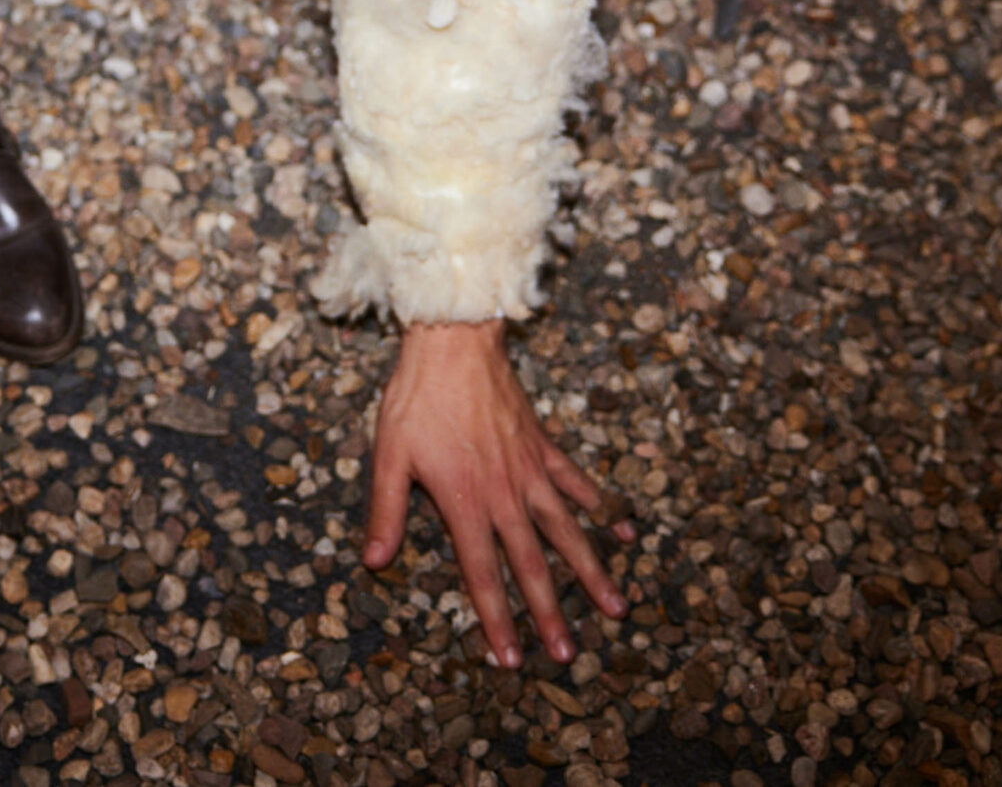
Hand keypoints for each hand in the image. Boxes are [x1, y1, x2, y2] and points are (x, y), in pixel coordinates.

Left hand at [363, 320, 633, 667]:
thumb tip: (374, 561)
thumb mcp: (387, 455)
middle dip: (550, 614)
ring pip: (568, 531)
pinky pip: (580, 483)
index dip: (497, 620)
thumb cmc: (415, 398)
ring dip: (592, 572)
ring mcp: (531, 471)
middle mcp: (506, 494)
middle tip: (568, 655)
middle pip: (533, 565)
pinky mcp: (544, 447)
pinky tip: (627, 530)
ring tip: (616, 608)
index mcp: (465, 502)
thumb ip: (386, 511)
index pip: (483, 574)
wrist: (454, 341)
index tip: (513, 660)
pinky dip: (604, 507)